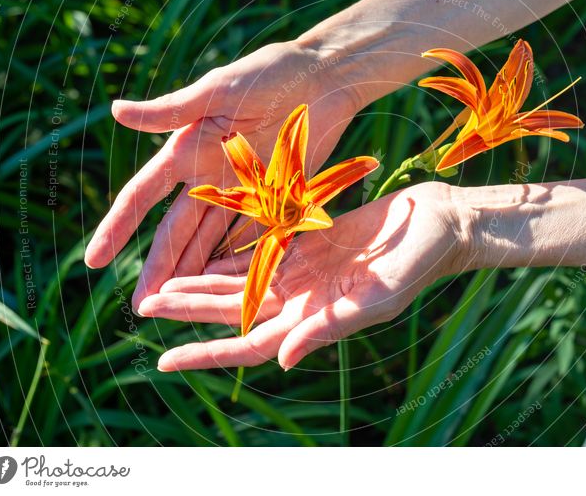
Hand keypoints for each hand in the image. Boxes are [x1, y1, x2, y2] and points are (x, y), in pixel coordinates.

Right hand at [84, 41, 364, 308]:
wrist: (322, 77)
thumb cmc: (268, 72)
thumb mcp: (219, 89)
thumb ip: (172, 109)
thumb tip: (115, 111)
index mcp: (187, 151)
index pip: (142, 196)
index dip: (118, 228)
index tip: (94, 260)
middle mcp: (209, 176)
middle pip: (177, 231)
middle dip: (159, 269)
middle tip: (140, 307)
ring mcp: (242, 190)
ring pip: (211, 241)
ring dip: (195, 274)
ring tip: (178, 307)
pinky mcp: (275, 195)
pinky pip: (252, 235)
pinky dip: (239, 261)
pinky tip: (229, 288)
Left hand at [136, 182, 468, 370]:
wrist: (439, 225)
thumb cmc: (417, 264)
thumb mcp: (375, 299)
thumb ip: (328, 327)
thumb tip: (281, 359)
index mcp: (315, 317)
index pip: (250, 344)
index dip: (208, 353)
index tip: (165, 359)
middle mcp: (303, 297)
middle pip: (235, 310)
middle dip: (191, 309)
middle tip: (145, 305)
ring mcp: (306, 268)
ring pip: (243, 280)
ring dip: (205, 283)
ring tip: (165, 281)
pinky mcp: (312, 239)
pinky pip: (263, 249)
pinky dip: (234, 253)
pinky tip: (209, 251)